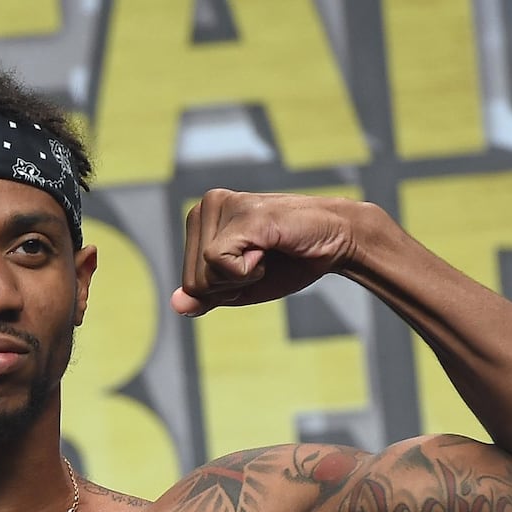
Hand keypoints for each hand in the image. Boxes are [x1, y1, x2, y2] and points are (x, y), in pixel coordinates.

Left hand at [171, 191, 363, 315]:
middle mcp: (205, 205)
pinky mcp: (241, 215)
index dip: (223, 290)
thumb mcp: (239, 288)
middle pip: (193, 281)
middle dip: (230, 285)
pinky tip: (267, 248)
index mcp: (200, 220)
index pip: (188, 283)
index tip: (250, 266)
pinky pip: (219, 263)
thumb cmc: (288, 262)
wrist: (335, 241)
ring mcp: (222, 205)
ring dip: (241, 277)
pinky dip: (247, 271)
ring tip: (265, 251)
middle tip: (260, 260)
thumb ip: (206, 296)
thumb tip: (176, 305)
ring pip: (204, 275)